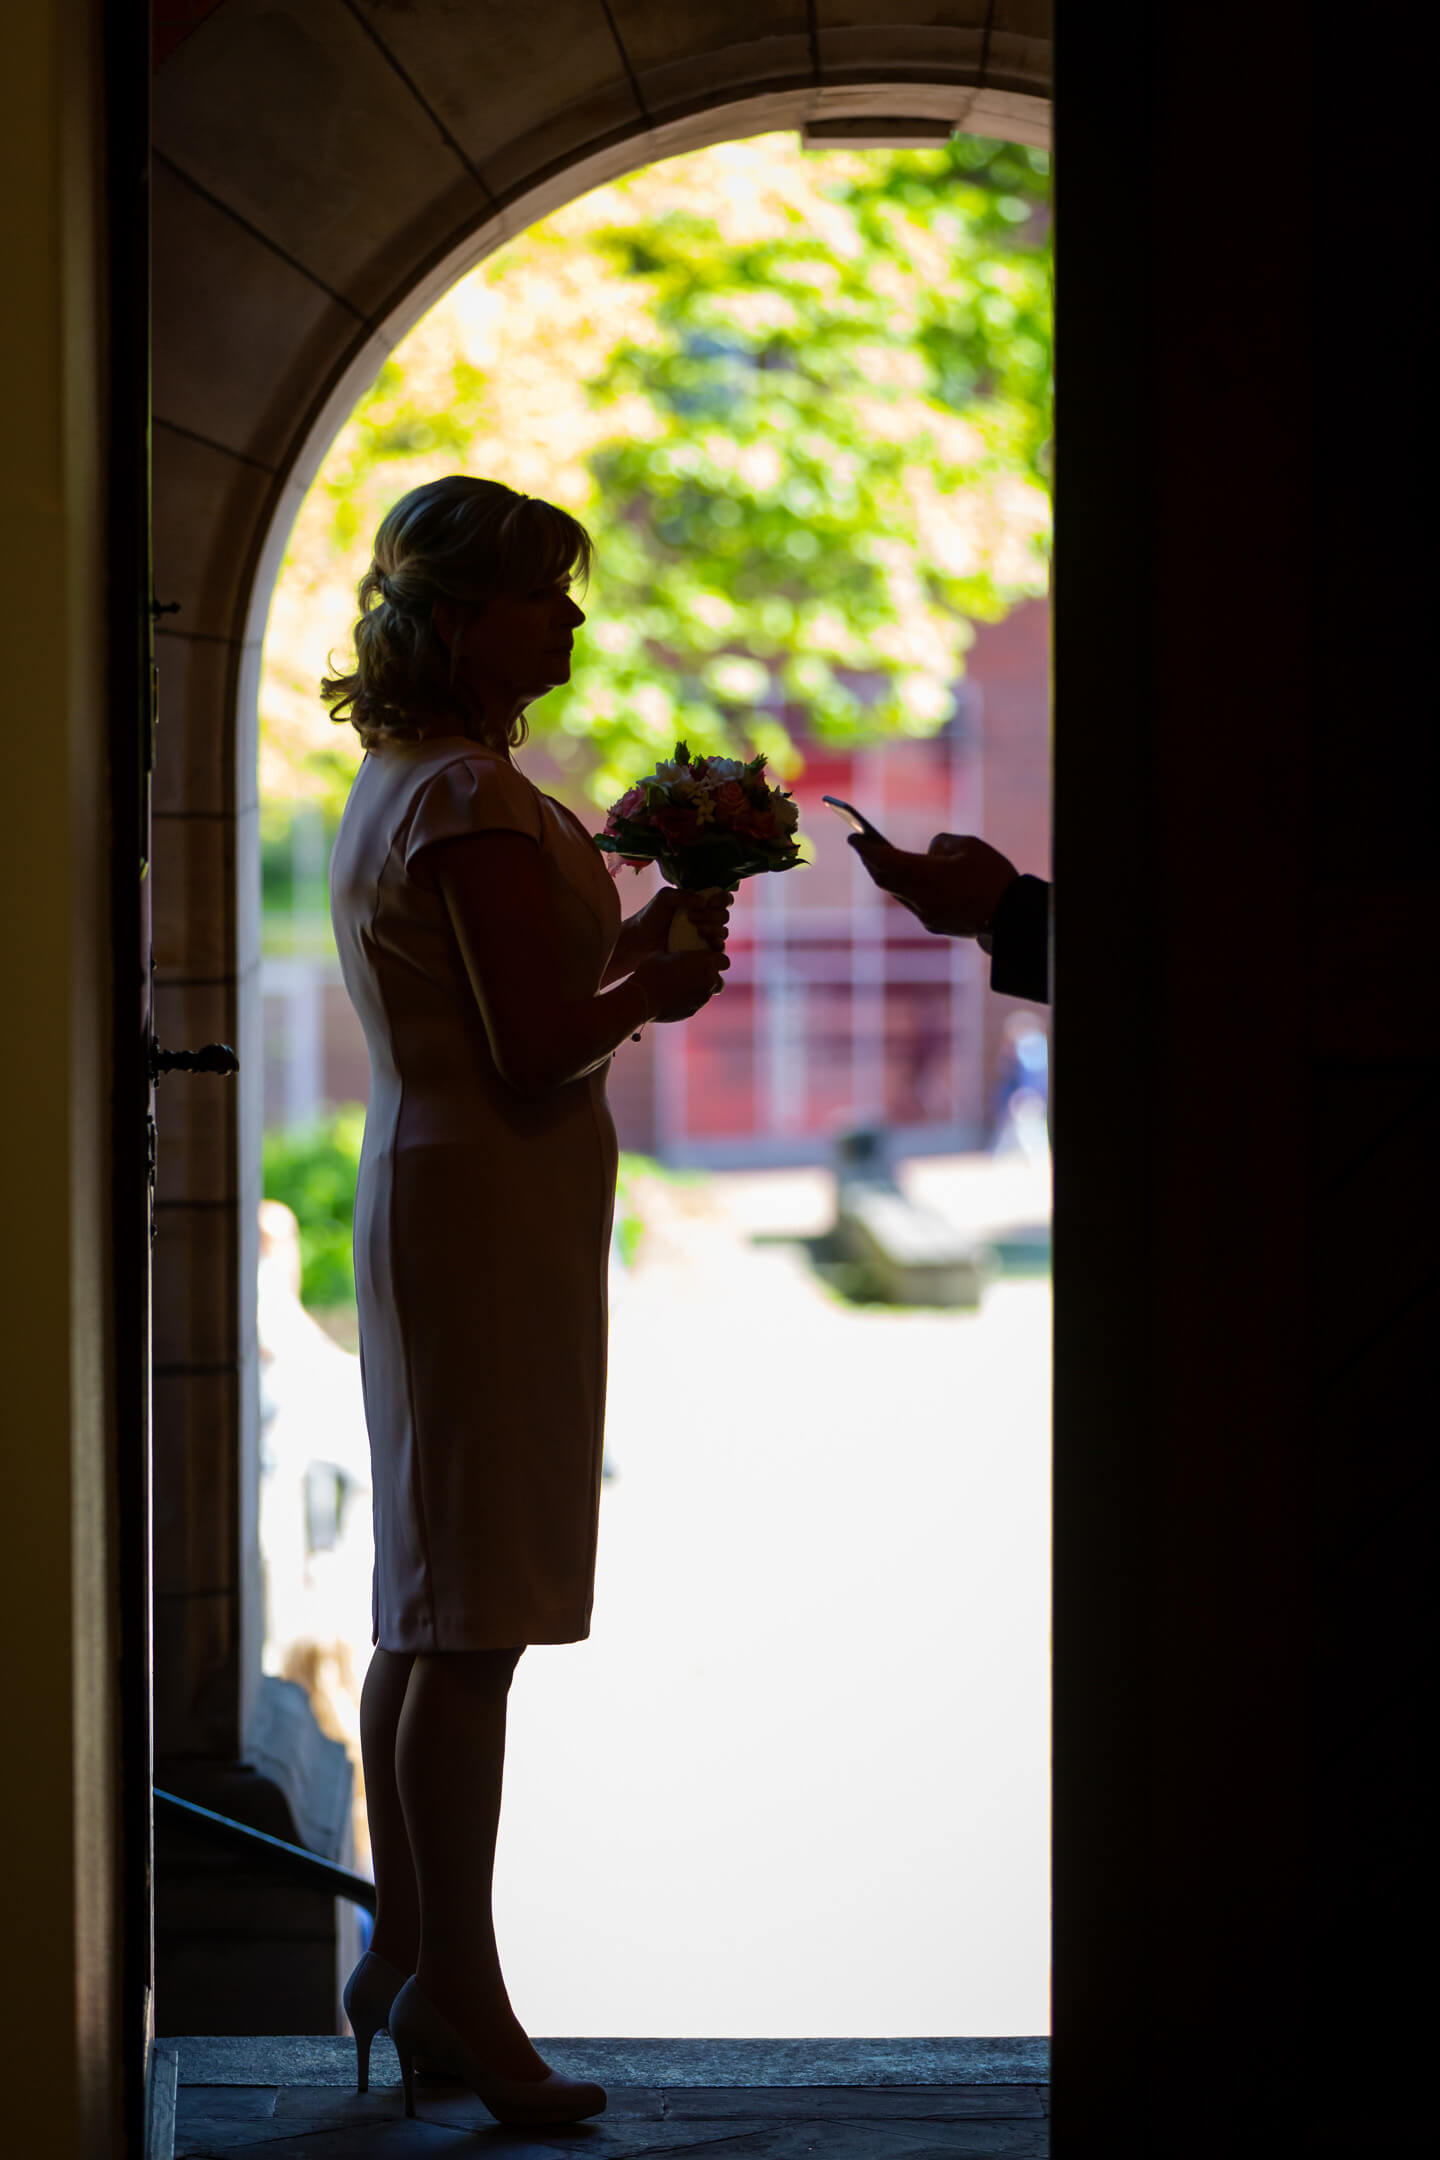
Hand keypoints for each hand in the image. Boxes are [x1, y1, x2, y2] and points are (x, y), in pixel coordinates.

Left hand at [627, 885, 733, 955]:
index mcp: (700, 903)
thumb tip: (704, 902)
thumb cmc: (650, 916)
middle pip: (724, 915)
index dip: (722, 899)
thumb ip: (683, 895)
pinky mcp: (702, 953)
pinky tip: (709, 943)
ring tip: (696, 930)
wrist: (639, 941)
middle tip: (692, 917)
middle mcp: (706, 919)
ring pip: (723, 932)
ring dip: (713, 929)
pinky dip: (718, 945)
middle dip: (713, 915)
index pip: (722, 898)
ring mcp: (705, 937)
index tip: (711, 902)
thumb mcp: (664, 898)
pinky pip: (718, 950)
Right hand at [636, 947, 729, 1021]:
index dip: (717, 961)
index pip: (724, 962)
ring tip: (680, 987)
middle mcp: (709, 982)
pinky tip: (672, 997)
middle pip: (719, 982)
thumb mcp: (663, 953)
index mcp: (705, 963)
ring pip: (707, 995)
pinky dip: (687, 1001)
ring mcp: (701, 999)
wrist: (642, 997)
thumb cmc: (651, 970)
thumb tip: (675, 955)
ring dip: (698, 990)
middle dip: (711, 979)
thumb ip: (677, 955)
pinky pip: (694, 1005)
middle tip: (696, 975)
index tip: (707, 960)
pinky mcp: (691, 1011)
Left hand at [848, 831, 1018, 938]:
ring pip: (898, 892)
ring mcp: (925, 915)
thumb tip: (927, 854)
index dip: (866, 848)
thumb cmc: (993, 875)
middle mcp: (920, 898)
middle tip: (861, 844)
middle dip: (871, 861)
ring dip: (887, 875)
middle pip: (885, 879)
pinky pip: (914, 903)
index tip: (852, 836)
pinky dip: (906, 887)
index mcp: (925, 875)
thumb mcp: (969, 845)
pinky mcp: (934, 925)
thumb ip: (939, 844)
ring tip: (879, 858)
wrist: (1013, 916)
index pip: (885, 860)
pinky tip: (908, 877)